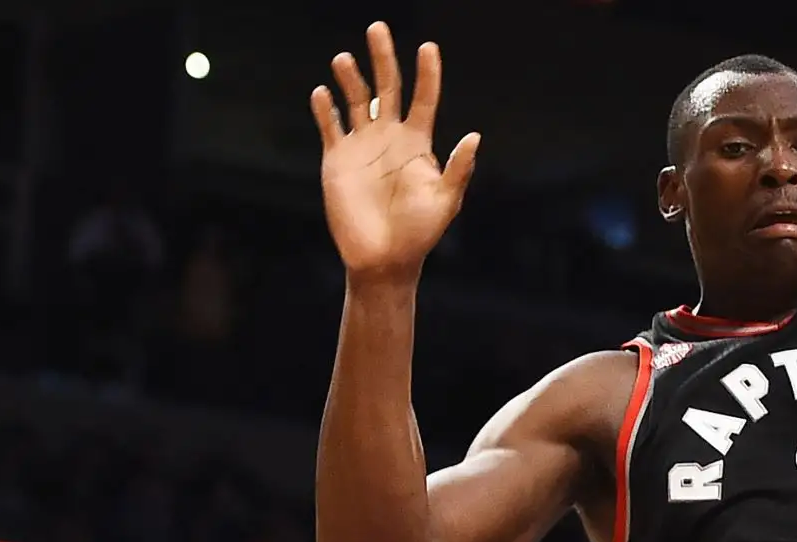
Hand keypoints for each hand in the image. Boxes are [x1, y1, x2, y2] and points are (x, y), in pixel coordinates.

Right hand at [314, 22, 480, 283]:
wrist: (384, 259)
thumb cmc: (420, 233)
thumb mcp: (445, 202)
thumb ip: (457, 169)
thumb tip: (475, 137)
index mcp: (418, 144)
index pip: (424, 100)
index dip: (428, 74)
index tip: (428, 47)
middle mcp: (390, 138)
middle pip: (387, 88)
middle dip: (383, 58)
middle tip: (378, 28)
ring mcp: (363, 146)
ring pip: (356, 100)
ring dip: (351, 78)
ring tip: (345, 59)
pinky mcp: (337, 159)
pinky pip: (330, 127)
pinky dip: (325, 109)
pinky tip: (322, 93)